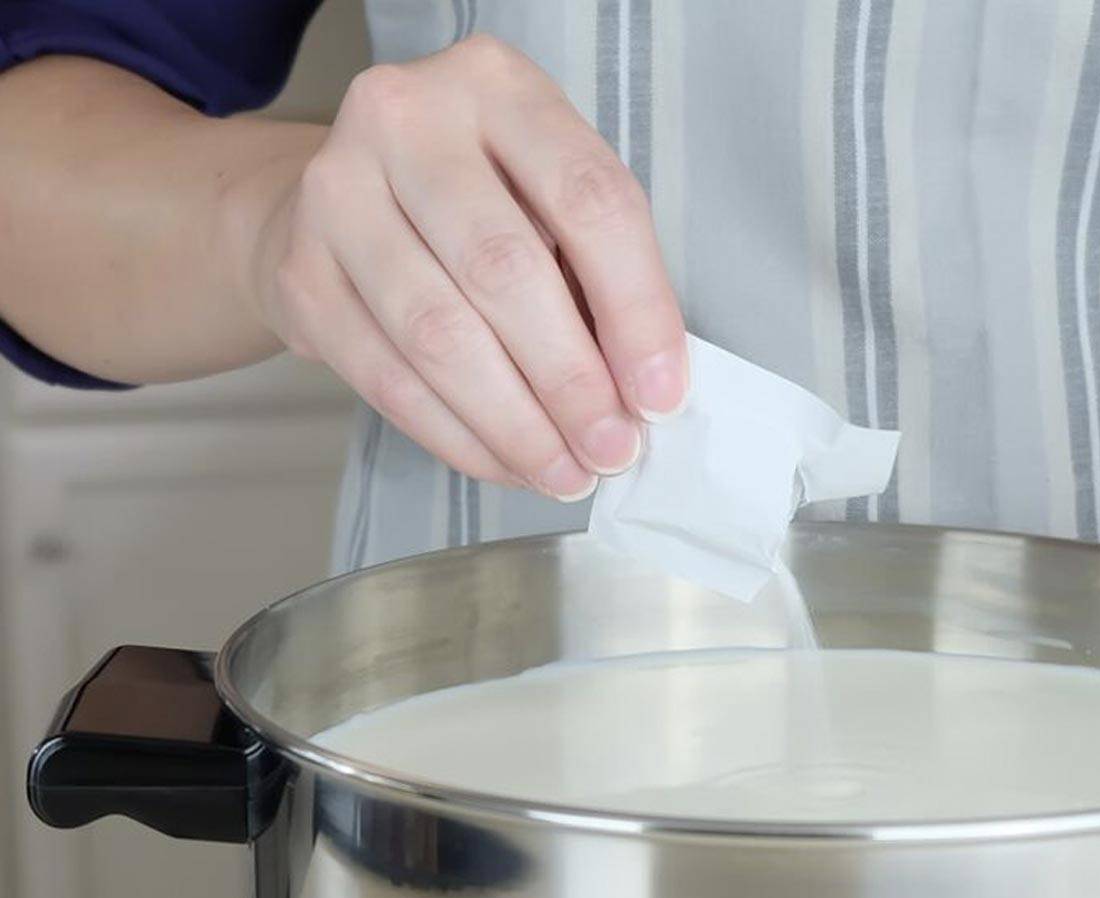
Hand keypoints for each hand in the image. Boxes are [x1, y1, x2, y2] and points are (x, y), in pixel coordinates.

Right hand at [239, 35, 684, 499]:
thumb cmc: (480, 199)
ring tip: (568, 471)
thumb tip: (645, 391)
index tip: (661, 393)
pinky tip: (507, 462)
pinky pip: (389, 376)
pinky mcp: (300, 270)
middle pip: (505, 271)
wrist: (342, 196)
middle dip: (572, 382)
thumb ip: (598, 273)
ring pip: (440, 335)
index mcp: (498, 87)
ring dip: (516, 423)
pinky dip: (459, 435)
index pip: (588, 200)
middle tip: (614, 449)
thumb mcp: (549, 196)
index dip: (636, 309)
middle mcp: (406, 120)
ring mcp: (337, 191)